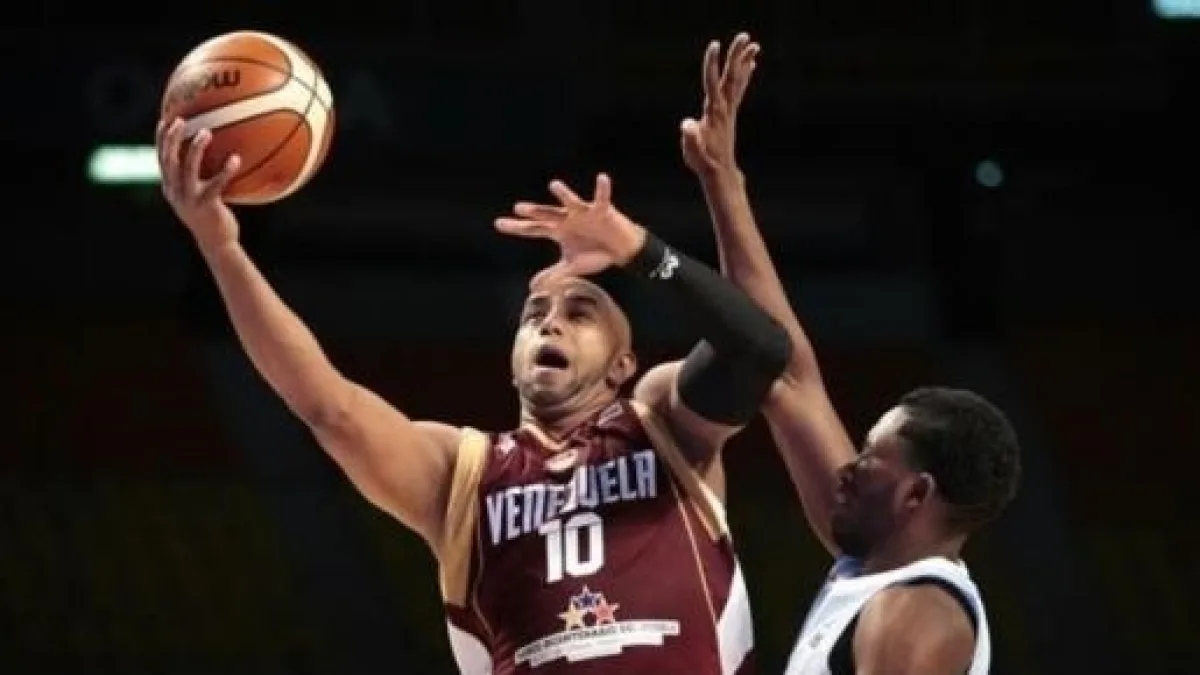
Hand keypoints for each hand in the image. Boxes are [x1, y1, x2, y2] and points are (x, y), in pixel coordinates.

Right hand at [155, 118, 241, 250]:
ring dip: (195, 149)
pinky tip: (235, 159)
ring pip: (187, 169)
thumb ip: (196, 178)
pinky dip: (225, 171)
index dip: (160, 139)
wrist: (217, 243)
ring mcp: (189, 199)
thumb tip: (209, 155)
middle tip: (181, 120)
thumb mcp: (198, 195)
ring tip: (206, 132)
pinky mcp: (206, 205)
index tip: (164, 120)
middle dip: (171, 138)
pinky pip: (216, 184)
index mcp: (170, 188)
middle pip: (168, 160)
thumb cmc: (211, 216)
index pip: (161, 159)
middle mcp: (175, 192)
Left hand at [495, 174, 645, 287]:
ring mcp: (584, 212)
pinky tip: (602, 178)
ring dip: (563, 194)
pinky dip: (603, 189)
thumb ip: (554, 273)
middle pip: (548, 214)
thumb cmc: (596, 254)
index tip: (498, 224)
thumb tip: (534, 285)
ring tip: (554, 185)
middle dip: (535, 212)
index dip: (516, 227)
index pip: (533, 229)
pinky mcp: (603, 210)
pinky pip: (602, 198)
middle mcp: (568, 218)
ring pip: (571, 201)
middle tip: (519, 209)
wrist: (622, 250)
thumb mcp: (573, 266)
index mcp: (558, 230)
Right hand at [680, 32, 759, 176]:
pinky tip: (750, 65)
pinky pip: (739, 89)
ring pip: (738, 81)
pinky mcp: (729, 114)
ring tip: (753, 44)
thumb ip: (690, 137)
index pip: (712, 83)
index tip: (715, 45)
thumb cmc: (703, 161)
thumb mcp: (692, 151)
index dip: (712, 64)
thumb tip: (687, 124)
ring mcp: (729, 110)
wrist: (719, 172)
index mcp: (714, 113)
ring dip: (744, 61)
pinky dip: (744, 75)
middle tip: (744, 36)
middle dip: (736, 55)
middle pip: (731, 76)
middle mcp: (725, 108)